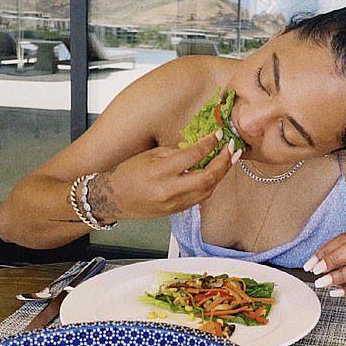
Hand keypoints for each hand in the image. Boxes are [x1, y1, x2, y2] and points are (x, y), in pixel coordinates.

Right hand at [88, 131, 238, 221]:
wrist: (114, 199)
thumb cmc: (128, 174)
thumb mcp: (150, 155)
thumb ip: (176, 151)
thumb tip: (199, 146)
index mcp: (159, 172)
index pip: (193, 156)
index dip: (209, 144)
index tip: (218, 135)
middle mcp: (169, 190)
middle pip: (208, 177)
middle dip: (224, 162)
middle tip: (232, 148)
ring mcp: (174, 203)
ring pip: (208, 190)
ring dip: (221, 174)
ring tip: (229, 159)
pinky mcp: (176, 211)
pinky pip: (200, 198)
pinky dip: (211, 184)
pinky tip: (215, 174)